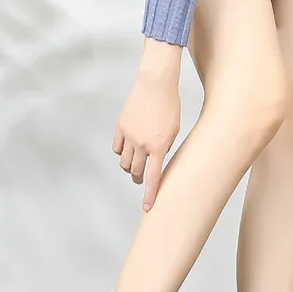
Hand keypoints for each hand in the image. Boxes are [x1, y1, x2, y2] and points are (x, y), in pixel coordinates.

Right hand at [113, 37, 181, 211]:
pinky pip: (117, 148)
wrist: (156, 84)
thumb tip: (157, 160)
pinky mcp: (121, 127)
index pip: (154, 178)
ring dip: (130, 167)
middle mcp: (142, 144)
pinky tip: (127, 150)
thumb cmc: (170, 105)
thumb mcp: (175, 130)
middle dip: (139, 179)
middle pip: (136, 172)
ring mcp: (129, 135)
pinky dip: (121, 153)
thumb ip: (166, 147)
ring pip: (124, 162)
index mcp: (159, 147)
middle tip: (142, 180)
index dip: (150, 195)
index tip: (148, 208)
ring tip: (136, 165)